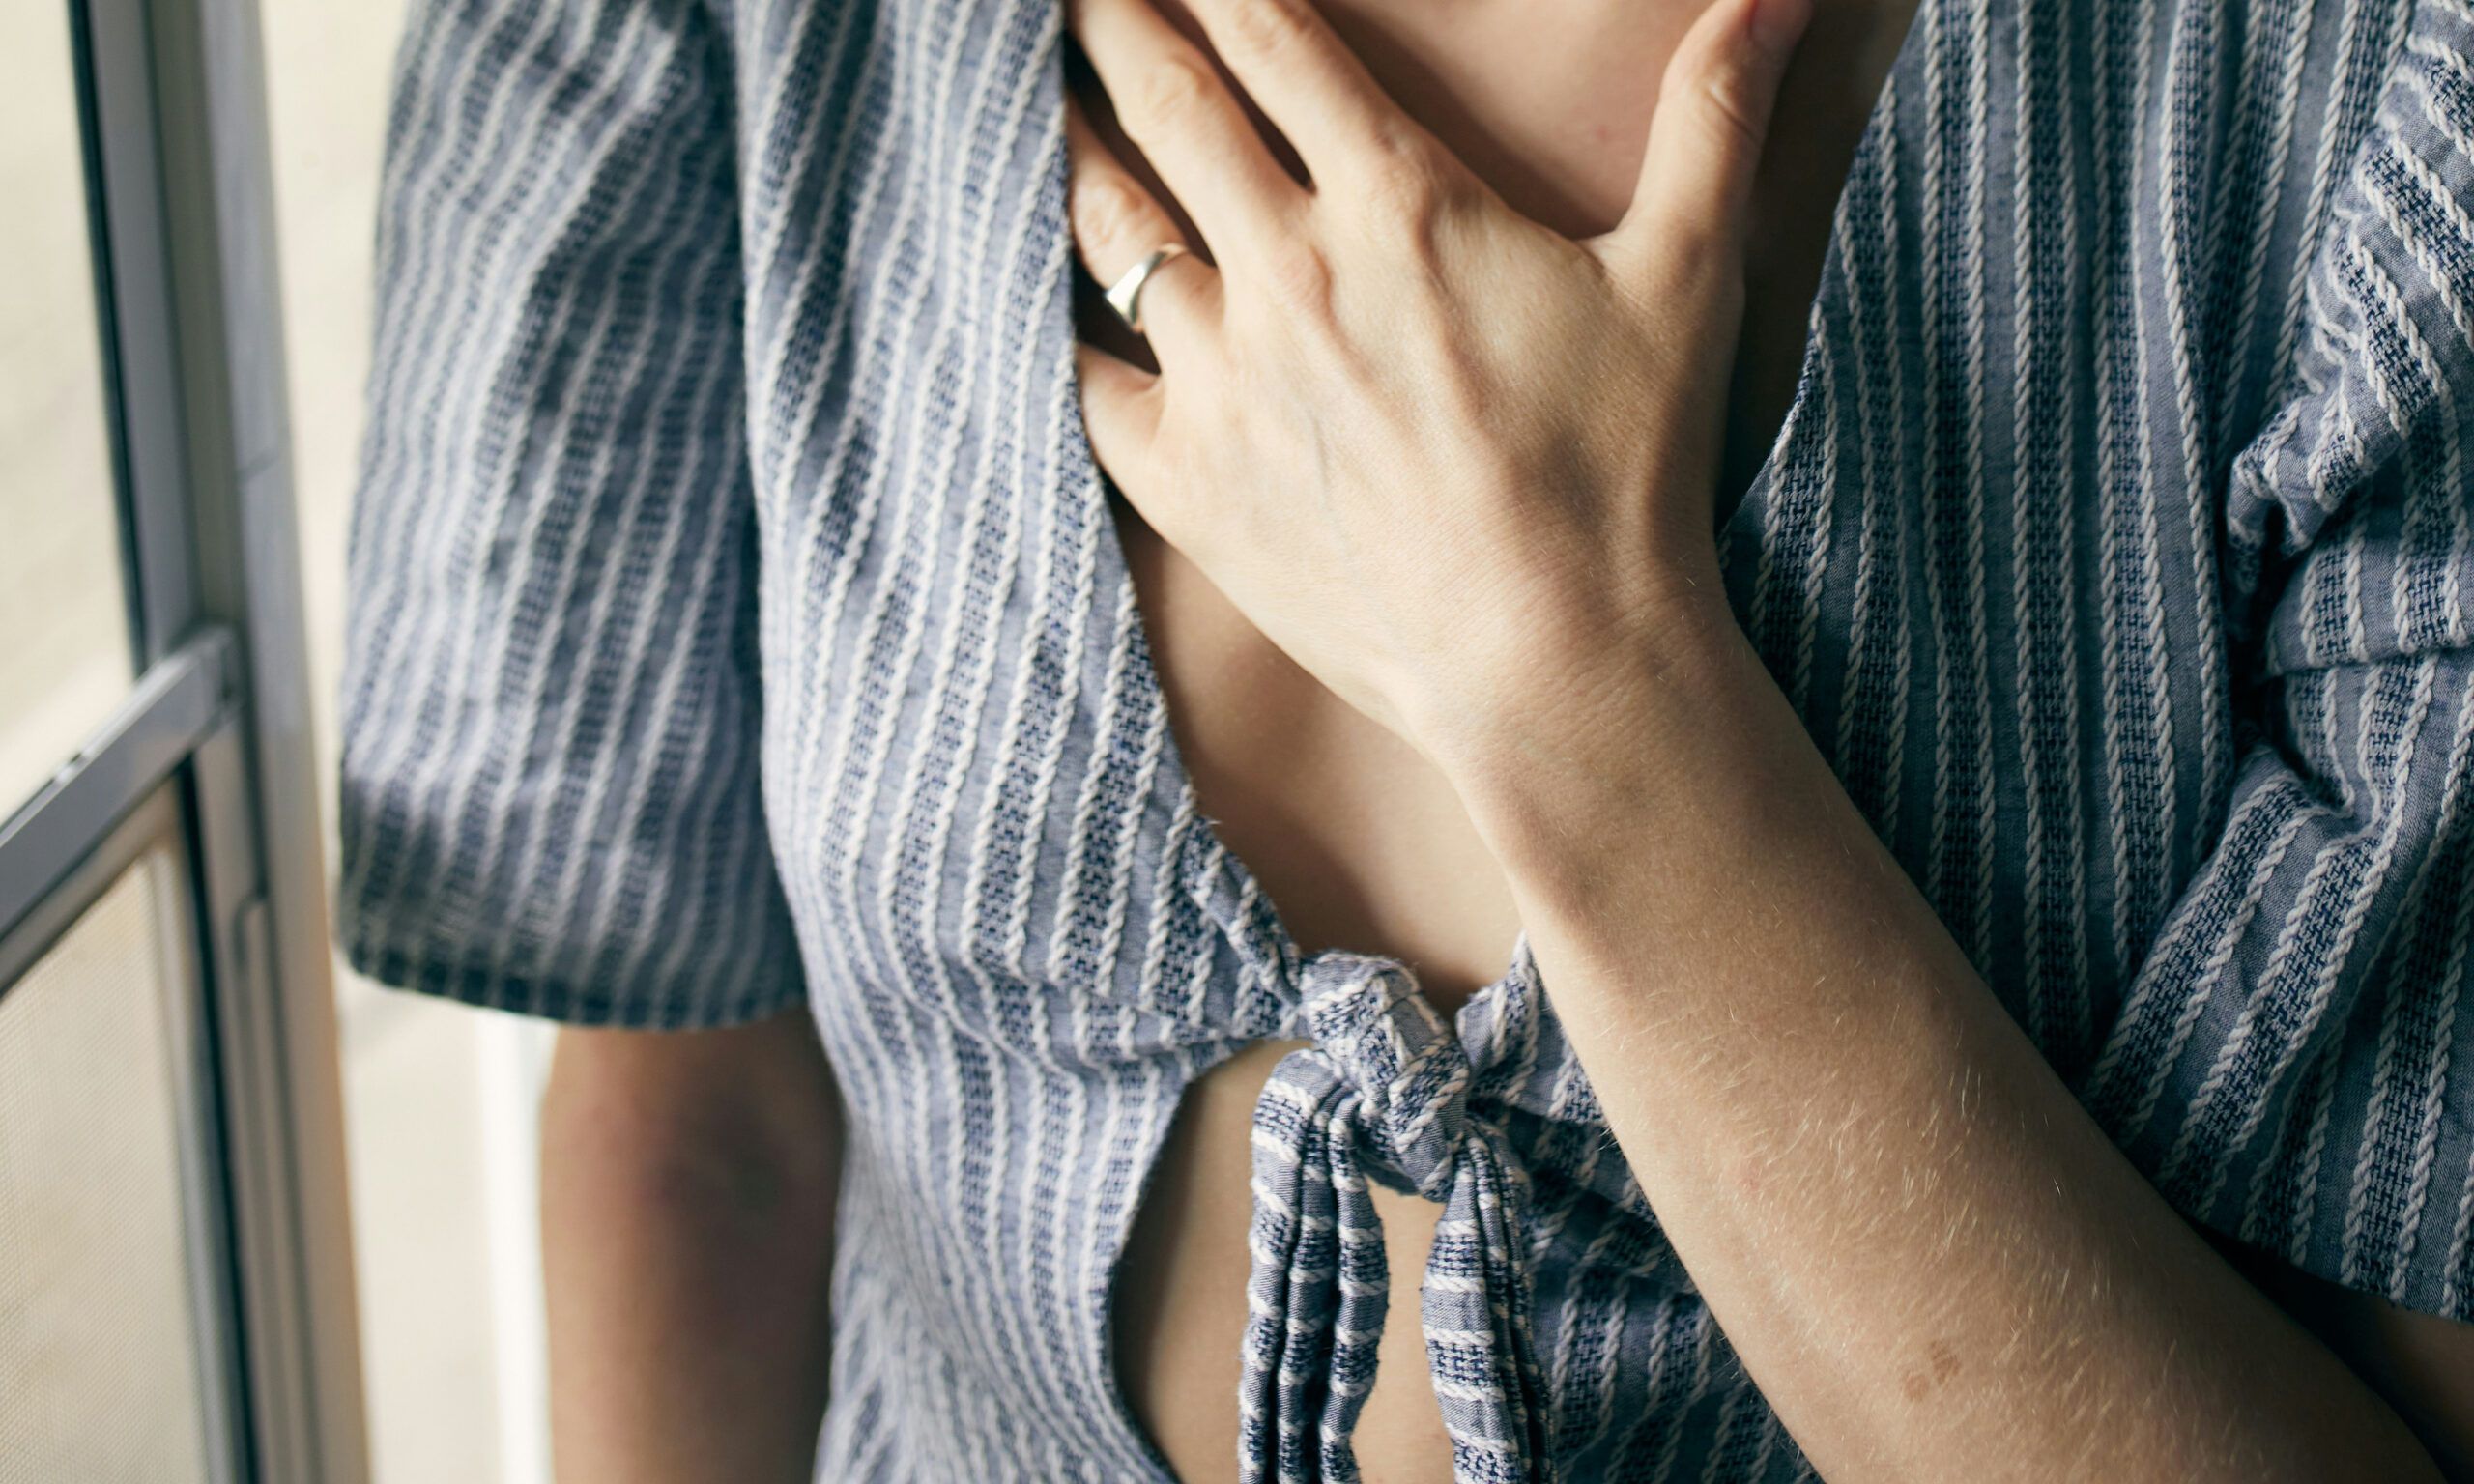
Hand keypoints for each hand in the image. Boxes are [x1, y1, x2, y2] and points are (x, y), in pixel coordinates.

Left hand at [1067, 0, 1809, 772]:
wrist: (1553, 660)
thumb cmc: (1624, 472)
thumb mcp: (1690, 276)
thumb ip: (1716, 113)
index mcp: (1400, 204)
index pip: (1273, 37)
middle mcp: (1291, 272)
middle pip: (1167, 103)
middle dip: (1113, 23)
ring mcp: (1226, 379)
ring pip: (1111, 227)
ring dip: (1070, 147)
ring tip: (1044, 105)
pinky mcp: (1186, 481)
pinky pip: (1084, 378)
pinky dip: (1056, 319)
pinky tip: (1033, 289)